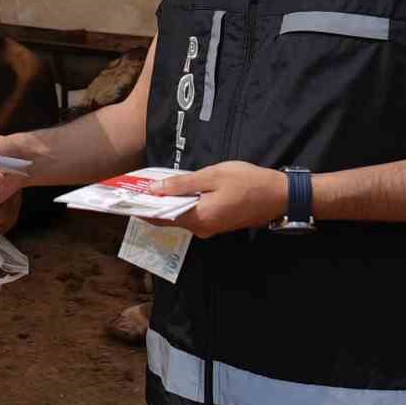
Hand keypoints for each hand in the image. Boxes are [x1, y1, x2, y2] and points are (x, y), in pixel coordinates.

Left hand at [145, 161, 287, 238]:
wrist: (279, 195)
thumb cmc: (247, 182)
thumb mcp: (212, 176)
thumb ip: (182, 184)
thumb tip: (154, 190)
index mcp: (198, 218)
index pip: (161, 218)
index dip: (142, 208)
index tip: (126, 199)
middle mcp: (202, 228)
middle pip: (170, 218)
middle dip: (153, 204)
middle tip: (137, 187)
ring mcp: (211, 228)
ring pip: (182, 216)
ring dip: (168, 203)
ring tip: (154, 185)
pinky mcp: (218, 223)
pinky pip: (194, 214)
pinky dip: (183, 204)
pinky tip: (179, 190)